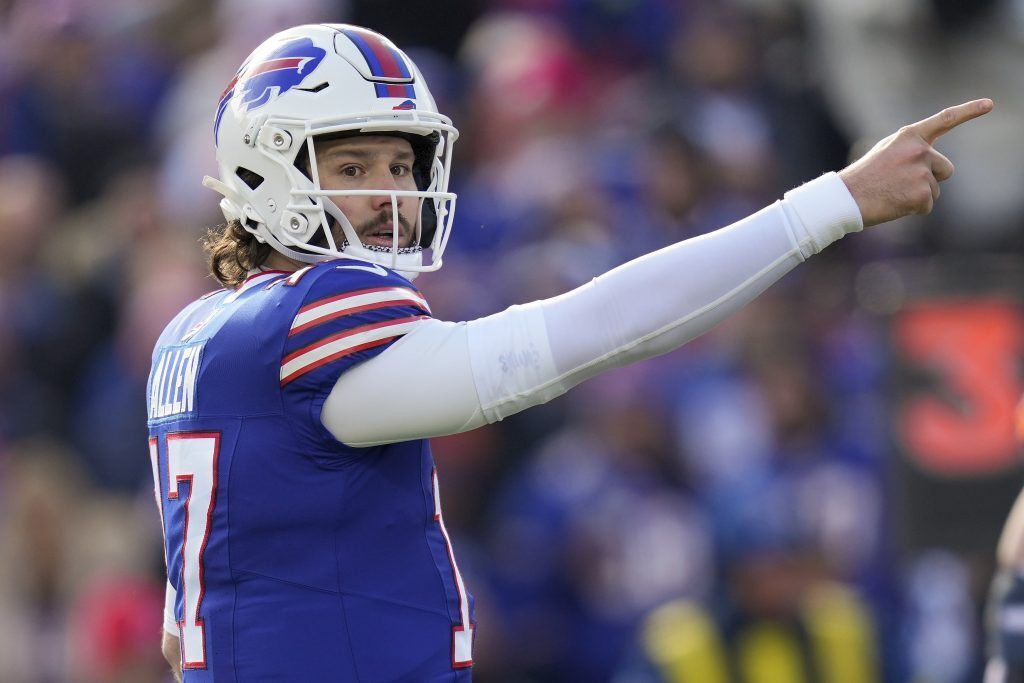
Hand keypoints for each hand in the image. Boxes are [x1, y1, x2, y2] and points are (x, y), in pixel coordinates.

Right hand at [838, 98, 993, 227]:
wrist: (846, 198)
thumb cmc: (863, 177)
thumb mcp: (886, 153)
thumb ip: (911, 150)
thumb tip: (931, 164)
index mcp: (909, 136)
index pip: (944, 120)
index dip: (968, 111)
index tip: (989, 104)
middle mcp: (920, 151)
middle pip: (945, 168)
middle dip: (931, 178)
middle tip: (900, 183)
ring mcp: (922, 172)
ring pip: (935, 189)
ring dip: (918, 195)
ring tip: (892, 193)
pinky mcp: (922, 193)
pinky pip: (927, 205)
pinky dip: (913, 209)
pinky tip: (894, 204)